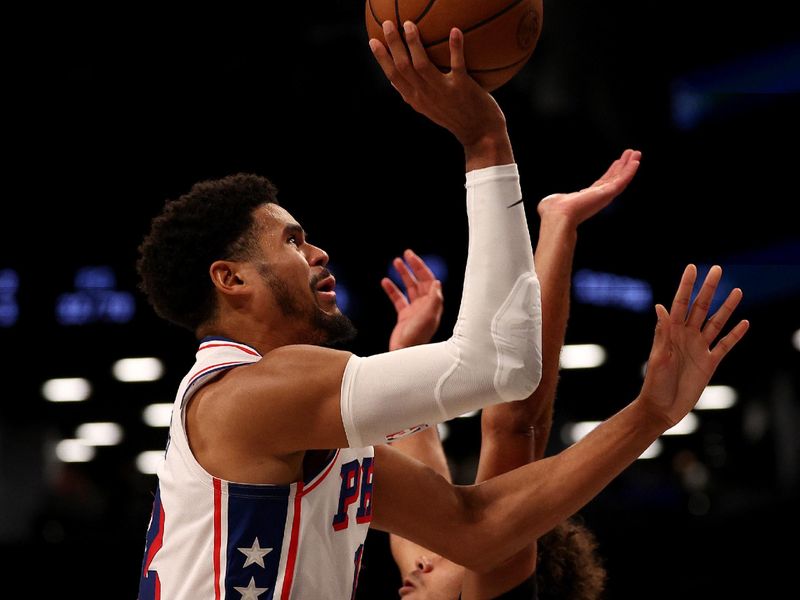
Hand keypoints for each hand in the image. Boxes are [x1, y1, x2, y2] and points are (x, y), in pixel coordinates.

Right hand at [368, 21, 510, 165]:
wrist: (480, 134)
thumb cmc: (454, 117)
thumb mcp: (428, 109)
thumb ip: (411, 94)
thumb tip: (392, 81)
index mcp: (416, 99)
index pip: (393, 76)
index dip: (381, 59)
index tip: (373, 40)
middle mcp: (426, 95)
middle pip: (403, 67)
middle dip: (393, 44)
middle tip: (389, 23)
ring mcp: (443, 92)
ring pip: (422, 65)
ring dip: (414, 43)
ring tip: (410, 24)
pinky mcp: (463, 88)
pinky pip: (457, 65)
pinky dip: (455, 47)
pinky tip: (454, 30)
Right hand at [382, 249, 443, 350]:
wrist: (403, 354)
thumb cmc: (416, 338)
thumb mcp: (427, 317)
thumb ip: (434, 300)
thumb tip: (437, 282)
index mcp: (433, 305)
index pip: (429, 281)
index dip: (421, 268)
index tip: (412, 258)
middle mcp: (425, 306)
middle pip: (420, 282)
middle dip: (413, 267)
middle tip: (406, 254)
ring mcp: (415, 311)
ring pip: (409, 288)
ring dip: (403, 275)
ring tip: (396, 262)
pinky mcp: (404, 316)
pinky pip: (398, 299)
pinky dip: (392, 289)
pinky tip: (385, 281)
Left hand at [537, 149, 640, 226]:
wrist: (558, 215)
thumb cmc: (554, 212)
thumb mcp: (555, 201)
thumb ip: (555, 200)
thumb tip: (547, 203)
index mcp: (586, 198)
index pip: (603, 183)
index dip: (611, 172)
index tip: (617, 163)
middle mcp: (597, 197)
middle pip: (614, 178)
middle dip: (623, 167)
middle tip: (631, 155)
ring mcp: (604, 195)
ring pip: (621, 178)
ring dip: (629, 166)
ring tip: (636, 154)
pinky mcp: (608, 193)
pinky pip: (622, 181)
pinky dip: (630, 171)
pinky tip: (636, 162)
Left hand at [640, 264, 748, 426]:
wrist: (662, 408)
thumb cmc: (654, 385)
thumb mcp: (658, 358)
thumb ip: (662, 333)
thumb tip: (660, 306)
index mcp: (670, 333)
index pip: (680, 303)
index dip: (686, 286)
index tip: (693, 268)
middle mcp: (685, 336)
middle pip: (700, 308)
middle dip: (709, 289)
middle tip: (717, 269)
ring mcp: (698, 348)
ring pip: (716, 323)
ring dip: (727, 307)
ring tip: (738, 290)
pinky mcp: (709, 363)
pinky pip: (725, 345)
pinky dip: (735, 334)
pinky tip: (745, 322)